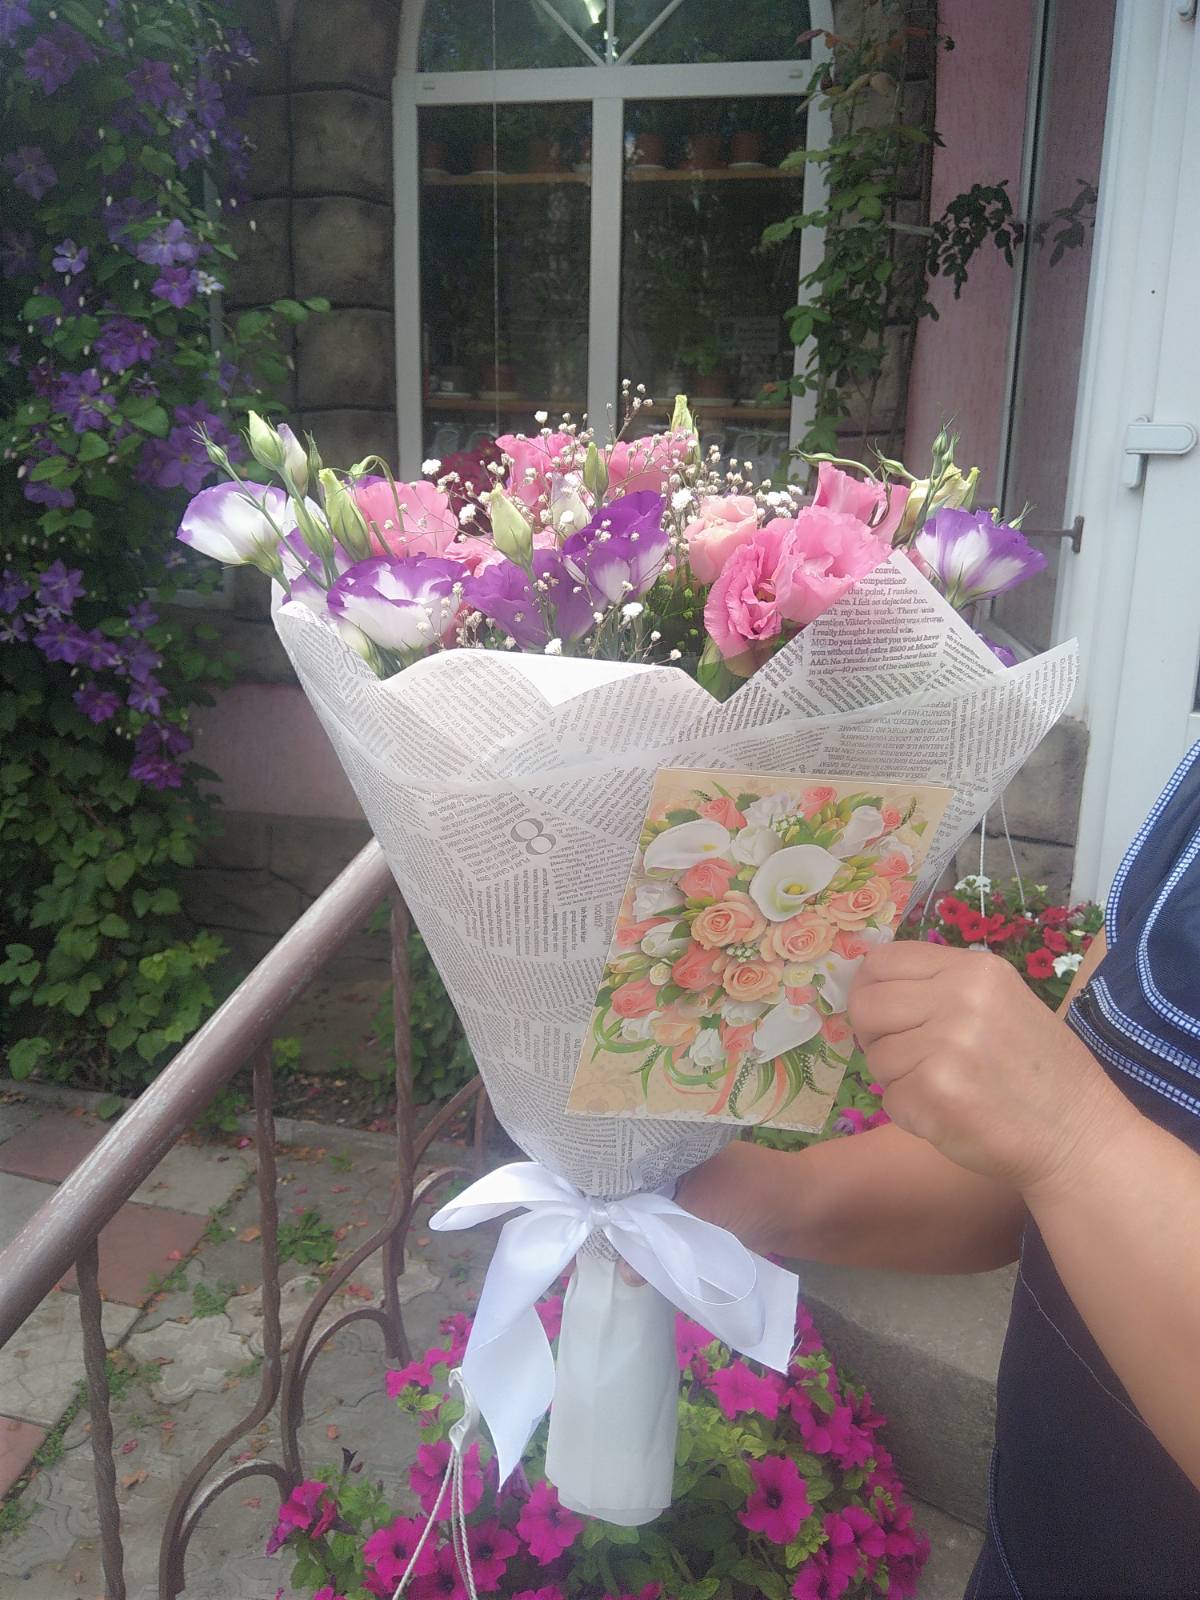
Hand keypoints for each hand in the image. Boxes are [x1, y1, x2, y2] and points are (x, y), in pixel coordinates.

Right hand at [617, 1142, 794, 1285]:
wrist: (806, 1209)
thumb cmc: (751, 1195)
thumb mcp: (697, 1213)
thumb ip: (659, 1240)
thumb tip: (627, 1275)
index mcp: (670, 1147)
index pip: (625, 1170)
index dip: (607, 1198)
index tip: (591, 1224)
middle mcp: (677, 1163)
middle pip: (637, 1196)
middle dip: (624, 1221)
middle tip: (603, 1248)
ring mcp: (693, 1188)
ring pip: (656, 1215)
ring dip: (645, 1236)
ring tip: (622, 1258)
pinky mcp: (707, 1213)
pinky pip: (676, 1228)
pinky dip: (666, 1242)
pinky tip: (648, 1259)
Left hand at [847, 942, 1130, 1196]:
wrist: (1079, 1135)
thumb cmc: (1039, 1071)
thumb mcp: (999, 1002)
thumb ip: (941, 987)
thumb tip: (868, 984)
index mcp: (975, 970)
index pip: (883, 961)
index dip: (869, 988)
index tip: (880, 1014)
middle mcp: (959, 998)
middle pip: (866, 1005)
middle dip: (874, 1035)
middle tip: (904, 1057)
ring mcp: (945, 1044)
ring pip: (876, 1056)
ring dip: (898, 1078)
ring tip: (946, 1088)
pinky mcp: (933, 1092)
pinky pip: (889, 1097)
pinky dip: (911, 1111)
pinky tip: (950, 1113)